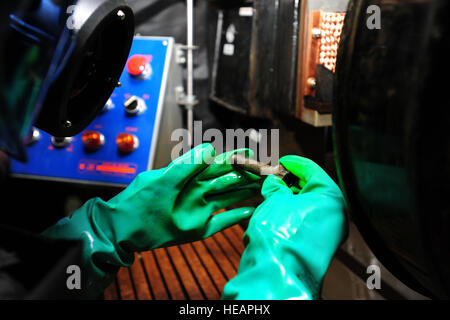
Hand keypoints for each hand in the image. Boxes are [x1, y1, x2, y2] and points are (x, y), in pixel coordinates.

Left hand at [42, 143, 259, 296]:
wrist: (123, 230)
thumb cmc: (139, 203)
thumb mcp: (162, 181)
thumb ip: (186, 165)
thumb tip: (210, 148)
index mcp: (189, 177)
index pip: (218, 165)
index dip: (235, 160)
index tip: (253, 156)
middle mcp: (197, 191)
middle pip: (228, 181)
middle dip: (247, 176)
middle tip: (267, 173)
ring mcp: (200, 210)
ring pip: (228, 198)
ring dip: (245, 193)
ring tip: (264, 188)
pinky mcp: (200, 228)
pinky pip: (222, 221)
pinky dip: (236, 217)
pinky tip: (251, 212)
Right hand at [222, 155, 346, 299]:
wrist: (277, 272)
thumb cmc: (279, 233)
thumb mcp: (275, 200)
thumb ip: (276, 186)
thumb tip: (274, 182)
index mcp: (331, 197)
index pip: (312, 169)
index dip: (293, 163)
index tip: (280, 161)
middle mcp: (336, 214)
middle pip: (313, 188)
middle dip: (291, 182)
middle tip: (273, 178)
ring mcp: (329, 232)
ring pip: (310, 206)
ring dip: (291, 198)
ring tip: (271, 194)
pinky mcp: (319, 245)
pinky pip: (307, 221)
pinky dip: (293, 213)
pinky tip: (277, 211)